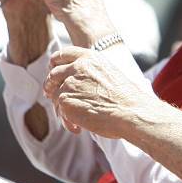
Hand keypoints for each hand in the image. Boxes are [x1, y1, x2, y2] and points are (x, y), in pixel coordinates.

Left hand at [43, 46, 158, 137]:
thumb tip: (78, 80)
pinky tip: (79, 128)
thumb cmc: (127, 97)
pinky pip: (59, 111)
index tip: (53, 71)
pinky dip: (67, 121)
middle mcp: (78, 67)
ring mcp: (69, 83)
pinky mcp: (65, 101)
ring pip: (55, 95)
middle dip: (51, 86)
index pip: (63, 54)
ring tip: (75, 119)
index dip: (55, 63)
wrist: (130, 112)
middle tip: (54, 96)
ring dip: (62, 107)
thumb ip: (92, 72)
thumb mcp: (111, 73)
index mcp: (90, 58)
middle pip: (53, 74)